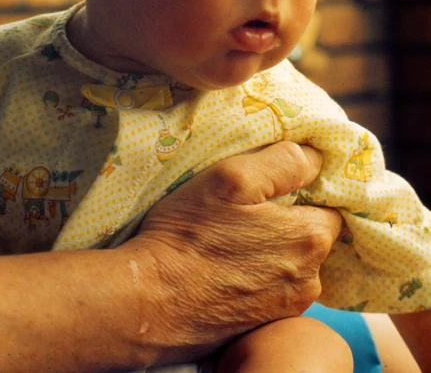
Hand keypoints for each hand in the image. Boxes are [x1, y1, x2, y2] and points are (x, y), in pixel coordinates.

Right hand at [128, 142, 342, 362]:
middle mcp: (309, 279)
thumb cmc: (189, 234)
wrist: (150, 301)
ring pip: (291, 261)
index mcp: (310, 238)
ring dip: (271, 246)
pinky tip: (227, 263)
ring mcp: (286, 307)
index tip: (273, 181)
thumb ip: (283, 161)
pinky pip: (272, 286)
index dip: (303, 187)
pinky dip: (257, 273)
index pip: (329, 202)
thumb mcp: (232, 177)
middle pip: (311, 233)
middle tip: (246, 206)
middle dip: (288, 217)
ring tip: (232, 235)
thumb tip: (316, 155)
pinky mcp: (262, 324)